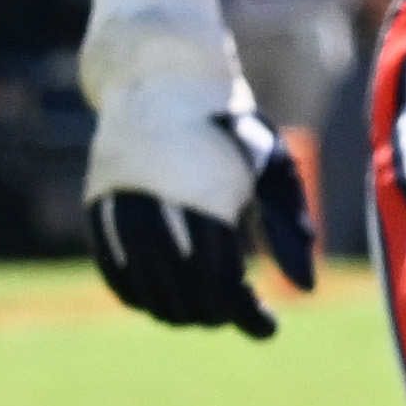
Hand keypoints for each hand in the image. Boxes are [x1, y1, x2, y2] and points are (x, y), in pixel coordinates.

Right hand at [78, 2, 313, 331]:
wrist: (163, 77)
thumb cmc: (230, 126)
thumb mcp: (274, 164)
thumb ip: (290, 223)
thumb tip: (306, 288)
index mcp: (209, 194)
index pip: (223, 280)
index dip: (245, 314)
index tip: (267, 328)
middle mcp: (161, 202)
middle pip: (183, 290)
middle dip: (212, 315)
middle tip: (232, 316)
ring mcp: (123, 204)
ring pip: (145, 286)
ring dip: (174, 312)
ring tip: (201, 314)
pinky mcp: (98, 205)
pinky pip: (112, 268)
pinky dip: (136, 295)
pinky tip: (160, 302)